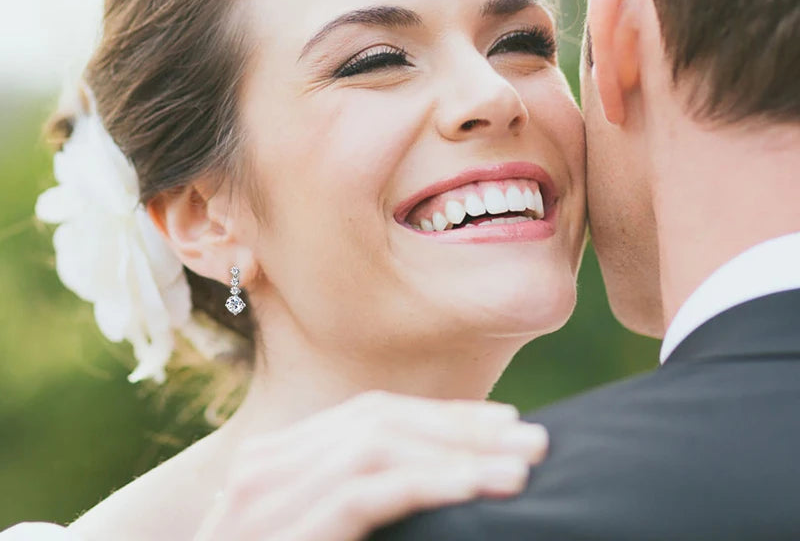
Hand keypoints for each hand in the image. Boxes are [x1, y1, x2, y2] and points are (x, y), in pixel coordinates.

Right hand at [193, 390, 547, 540]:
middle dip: (459, 427)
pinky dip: (429, 482)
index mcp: (278, 460)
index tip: (500, 423)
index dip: (440, 416)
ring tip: (519, 466)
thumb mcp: (311, 533)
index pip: (369, 415)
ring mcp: (264, 493)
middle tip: (530, 439)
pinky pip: (367, 490)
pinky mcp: (280, 528)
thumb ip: (351, 501)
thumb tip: (433, 480)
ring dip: (457, 451)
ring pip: (378, 444)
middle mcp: (267, 464)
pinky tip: (477, 485)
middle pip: (379, 420)